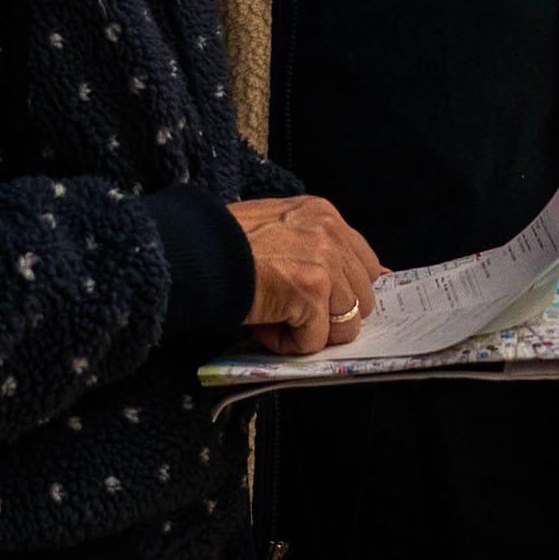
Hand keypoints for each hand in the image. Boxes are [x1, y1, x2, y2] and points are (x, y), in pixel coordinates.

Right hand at [234, 196, 382, 355]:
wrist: (193, 252)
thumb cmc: (223, 245)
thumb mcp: (279, 233)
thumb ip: (314, 250)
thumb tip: (357, 280)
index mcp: (324, 215)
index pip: (364, 264)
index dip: (344, 293)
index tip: (323, 304)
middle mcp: (331, 233)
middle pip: (362, 298)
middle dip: (328, 316)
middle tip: (288, 312)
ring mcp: (325, 262)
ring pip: (344, 325)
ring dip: (307, 332)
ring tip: (272, 317)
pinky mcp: (311, 291)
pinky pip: (314, 341)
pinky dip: (286, 344)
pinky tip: (263, 325)